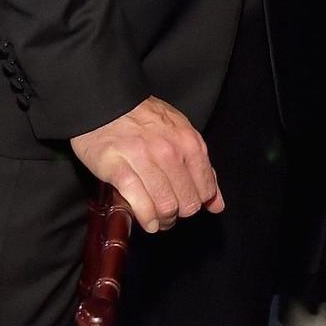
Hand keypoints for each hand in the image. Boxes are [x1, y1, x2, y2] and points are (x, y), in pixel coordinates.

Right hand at [69, 97, 223, 233]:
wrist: (107, 105)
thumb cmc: (146, 120)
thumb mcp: (181, 134)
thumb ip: (201, 168)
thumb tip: (217, 204)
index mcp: (189, 142)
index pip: (205, 190)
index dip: (197, 203)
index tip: (186, 203)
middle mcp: (170, 152)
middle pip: (187, 203)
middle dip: (180, 214)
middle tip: (171, 214)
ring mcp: (144, 160)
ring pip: (166, 207)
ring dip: (164, 221)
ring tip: (158, 220)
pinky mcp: (118, 170)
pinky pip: (140, 204)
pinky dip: (147, 219)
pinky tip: (147, 221)